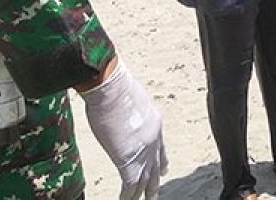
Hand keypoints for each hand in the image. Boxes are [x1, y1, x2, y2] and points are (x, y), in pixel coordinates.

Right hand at [81, 59, 167, 199]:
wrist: (112, 89)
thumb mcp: (131, 99)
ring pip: (146, 181)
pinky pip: (130, 188)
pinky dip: (127, 198)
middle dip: (156, 181)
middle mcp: (154, 140)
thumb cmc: (115, 87)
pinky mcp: (129, 162)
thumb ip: (130, 110)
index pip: (160, 147)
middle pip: (156, 167)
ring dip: (144, 194)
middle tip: (156, 193)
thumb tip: (119, 109)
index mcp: (155, 123)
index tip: (164, 169)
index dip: (161, 160)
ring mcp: (143, 152)